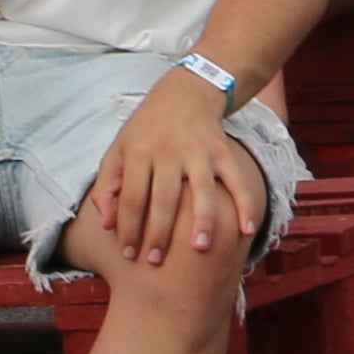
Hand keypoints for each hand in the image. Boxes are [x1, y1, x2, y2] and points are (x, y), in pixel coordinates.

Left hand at [77, 66, 262, 264]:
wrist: (185, 92)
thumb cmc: (146, 129)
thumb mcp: (119, 148)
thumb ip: (108, 185)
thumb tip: (106, 225)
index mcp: (139, 152)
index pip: (133, 197)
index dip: (129, 228)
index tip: (128, 254)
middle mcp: (168, 152)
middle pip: (164, 199)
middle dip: (159, 233)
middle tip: (155, 262)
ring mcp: (199, 151)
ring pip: (202, 191)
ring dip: (202, 221)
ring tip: (199, 249)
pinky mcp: (223, 151)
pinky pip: (236, 180)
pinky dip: (245, 204)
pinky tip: (247, 229)